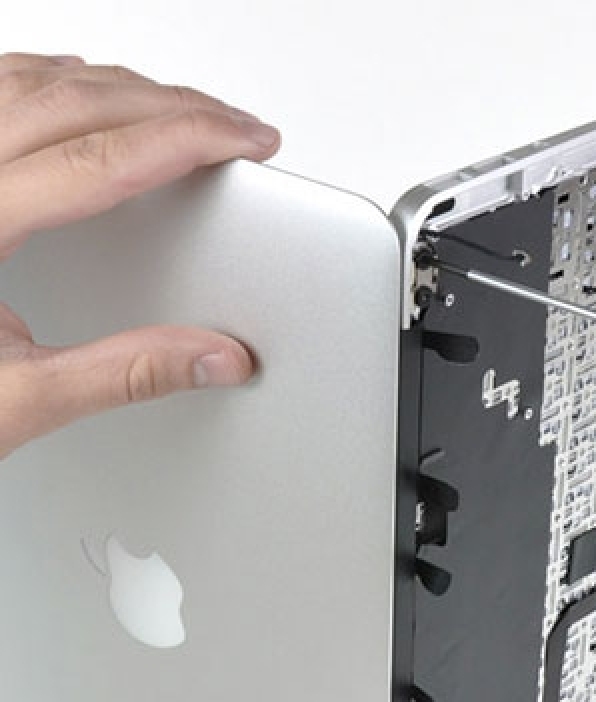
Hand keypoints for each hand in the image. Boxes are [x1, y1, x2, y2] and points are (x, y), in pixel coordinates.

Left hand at [0, 52, 280, 458]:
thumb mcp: (19, 400)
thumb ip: (126, 375)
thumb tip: (212, 357)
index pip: (98, 159)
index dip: (187, 140)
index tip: (245, 140)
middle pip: (77, 103)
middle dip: (178, 107)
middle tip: (240, 129)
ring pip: (40, 81)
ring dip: (129, 90)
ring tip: (191, 115)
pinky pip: (5, 85)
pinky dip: (71, 83)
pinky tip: (101, 100)